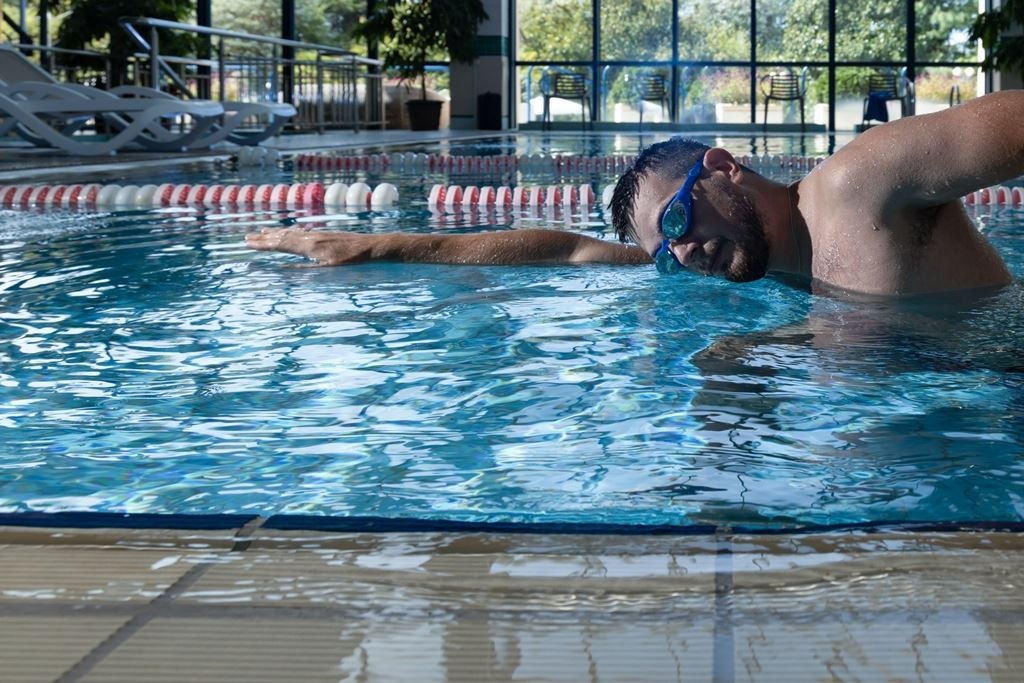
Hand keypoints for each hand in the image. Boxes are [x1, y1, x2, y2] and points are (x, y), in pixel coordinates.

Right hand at [244, 228, 373, 264]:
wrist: (373, 247)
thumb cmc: (353, 262)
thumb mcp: (328, 270)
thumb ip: (304, 270)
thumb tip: (283, 270)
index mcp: (310, 246)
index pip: (281, 244)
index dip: (264, 244)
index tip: (248, 242)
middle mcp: (312, 237)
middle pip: (283, 236)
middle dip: (265, 238)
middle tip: (247, 237)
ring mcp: (319, 235)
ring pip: (293, 233)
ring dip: (276, 233)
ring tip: (264, 232)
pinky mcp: (327, 235)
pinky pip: (303, 232)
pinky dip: (292, 232)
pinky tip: (292, 233)